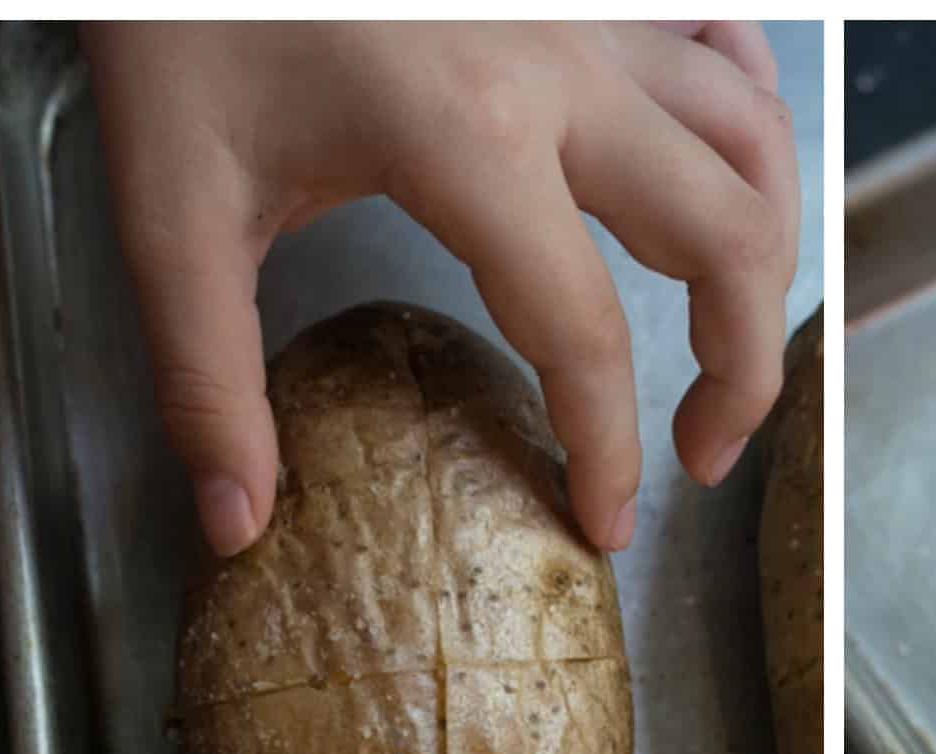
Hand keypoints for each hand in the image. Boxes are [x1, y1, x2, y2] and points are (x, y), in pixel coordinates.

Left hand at [82, 21, 799, 556]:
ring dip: (767, 249)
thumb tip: (239, 521)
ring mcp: (592, 11)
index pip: (588, 336)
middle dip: (745, 367)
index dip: (612, 451)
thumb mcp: (168, 200)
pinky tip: (724, 172)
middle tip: (704, 445)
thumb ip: (206, 374)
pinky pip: (728, 39)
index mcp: (470, 138)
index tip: (609, 518)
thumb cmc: (182, 14)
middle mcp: (564, 68)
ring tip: (731, 330)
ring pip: (757, 137)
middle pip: (730, 237)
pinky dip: (753, 114)